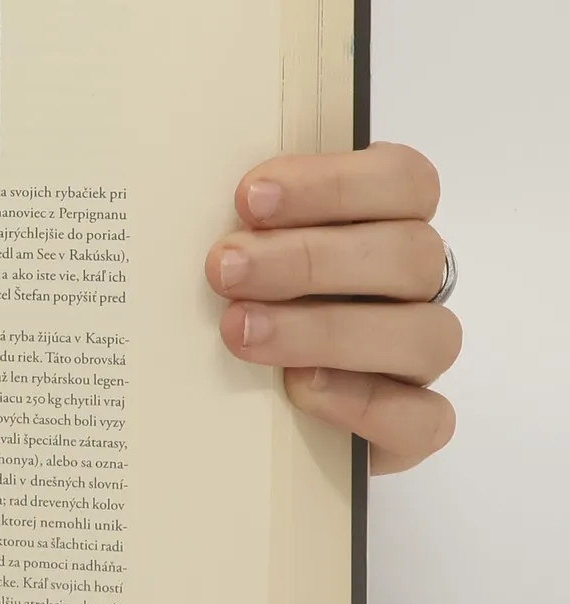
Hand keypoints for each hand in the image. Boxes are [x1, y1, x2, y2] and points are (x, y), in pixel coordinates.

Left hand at [205, 142, 458, 473]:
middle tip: (223, 270)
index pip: (403, 179)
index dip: (332, 183)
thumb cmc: (236, 293)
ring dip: (325, 331)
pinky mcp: (414, 424)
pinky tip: (298, 389)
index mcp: (387, 217)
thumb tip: (179, 188)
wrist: (236, 405)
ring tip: (239, 331)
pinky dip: (362, 402)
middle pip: (409, 254)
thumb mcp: (232, 244)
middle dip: (308, 259)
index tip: (248, 198)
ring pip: (425, 334)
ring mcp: (419, 353)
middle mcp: (414, 282)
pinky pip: (424, 418)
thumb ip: (234, 218)